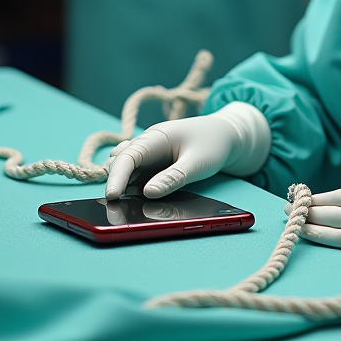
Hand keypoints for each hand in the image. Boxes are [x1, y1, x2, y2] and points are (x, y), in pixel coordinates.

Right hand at [104, 102, 270, 199]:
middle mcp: (148, 143)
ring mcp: (149, 154)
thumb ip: (173, 177)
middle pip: (120, 163)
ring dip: (122, 184)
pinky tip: (134, 198)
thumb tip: (148, 193)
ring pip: (125, 169)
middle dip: (115, 182)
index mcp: (157, 136)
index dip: (116, 176)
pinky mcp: (153, 165)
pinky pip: (135, 175)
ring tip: (123, 204)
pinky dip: (131, 186)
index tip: (112, 197)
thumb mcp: (198, 162)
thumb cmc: (214, 143)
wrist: (229, 135)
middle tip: (117, 206)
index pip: (128, 156)